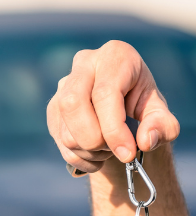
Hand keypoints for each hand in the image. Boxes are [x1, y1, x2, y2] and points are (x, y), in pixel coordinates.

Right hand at [47, 40, 179, 173]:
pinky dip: (81, 158)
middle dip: (94, 139)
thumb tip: (145, 141)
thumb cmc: (141, 106)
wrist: (120, 107)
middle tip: (114, 151)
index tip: (127, 153)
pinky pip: (61, 144)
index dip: (114, 129)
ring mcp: (62, 88)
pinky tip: (96, 154)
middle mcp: (83, 66)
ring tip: (109, 149)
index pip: (104, 93)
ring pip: (66, 131)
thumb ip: (163, 126)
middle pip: (73, 104)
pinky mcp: (52, 110)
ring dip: (90, 152)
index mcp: (114, 56)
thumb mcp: (160, 114)